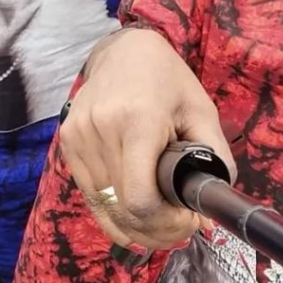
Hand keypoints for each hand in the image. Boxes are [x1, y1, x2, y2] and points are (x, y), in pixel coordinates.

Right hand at [59, 28, 235, 250]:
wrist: (124, 50)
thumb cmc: (169, 81)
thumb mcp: (202, 113)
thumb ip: (215, 161)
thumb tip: (211, 214)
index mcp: (138, 121)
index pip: (141, 200)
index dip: (167, 225)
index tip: (190, 221)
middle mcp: (101, 130)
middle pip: (124, 211)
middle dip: (158, 231)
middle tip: (182, 229)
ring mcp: (79, 137)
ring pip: (105, 209)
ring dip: (136, 227)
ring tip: (162, 223)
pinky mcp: (67, 143)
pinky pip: (91, 196)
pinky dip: (115, 213)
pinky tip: (136, 213)